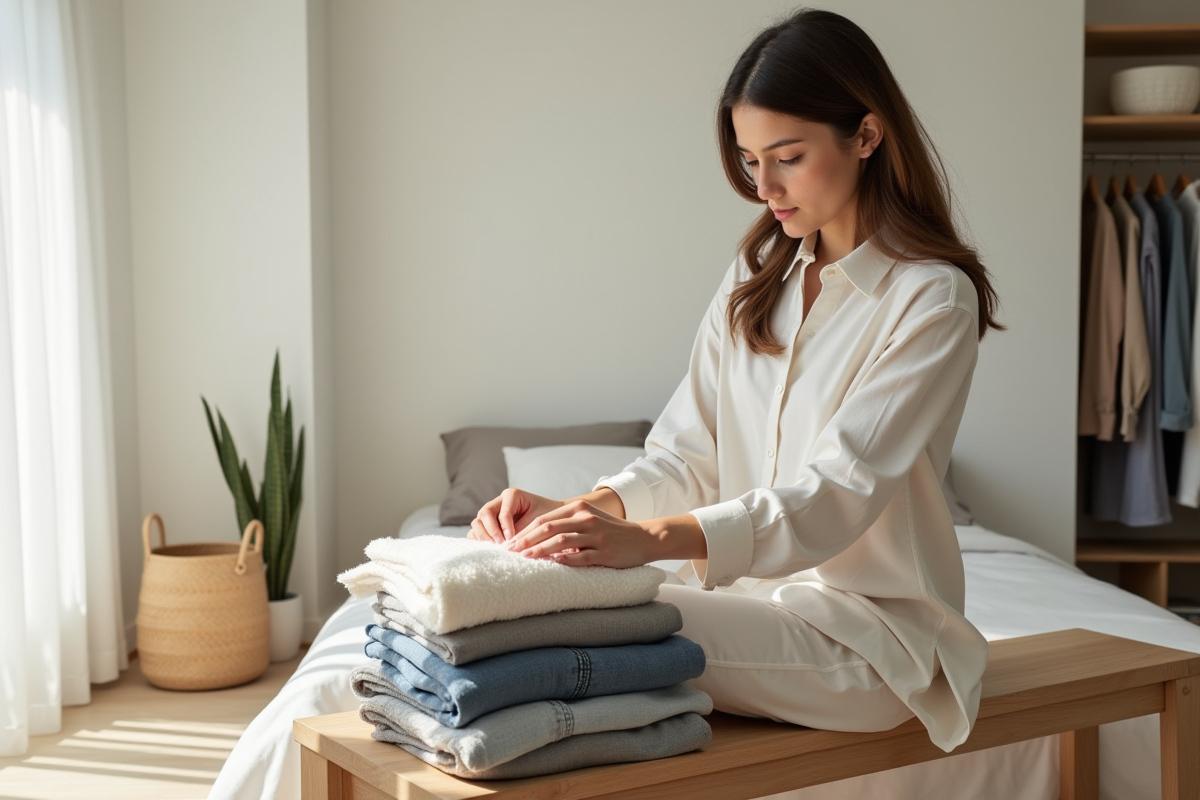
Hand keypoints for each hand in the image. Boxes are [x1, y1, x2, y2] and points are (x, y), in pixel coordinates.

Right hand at [468, 488, 563, 543]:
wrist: (552, 518)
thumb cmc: (547, 517)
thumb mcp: (538, 521)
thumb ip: (523, 530)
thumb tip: (509, 544)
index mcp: (511, 495)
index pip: (503, 512)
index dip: (505, 527)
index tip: (511, 540)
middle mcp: (498, 501)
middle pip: (485, 513)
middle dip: (491, 531)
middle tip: (500, 545)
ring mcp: (491, 513)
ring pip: (478, 521)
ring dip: (483, 536)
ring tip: (495, 548)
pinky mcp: (488, 524)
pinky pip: (476, 531)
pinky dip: (479, 539)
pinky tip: (489, 549)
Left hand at [502, 500, 659, 567]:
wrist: (643, 537)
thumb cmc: (612, 531)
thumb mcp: (589, 519)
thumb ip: (567, 523)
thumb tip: (537, 536)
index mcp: (579, 509)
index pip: (545, 519)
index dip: (525, 531)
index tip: (511, 542)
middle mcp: (586, 519)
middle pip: (549, 528)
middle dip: (527, 540)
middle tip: (510, 551)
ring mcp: (596, 535)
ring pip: (561, 541)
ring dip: (540, 550)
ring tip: (524, 558)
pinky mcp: (605, 552)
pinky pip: (581, 557)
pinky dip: (564, 560)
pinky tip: (552, 564)